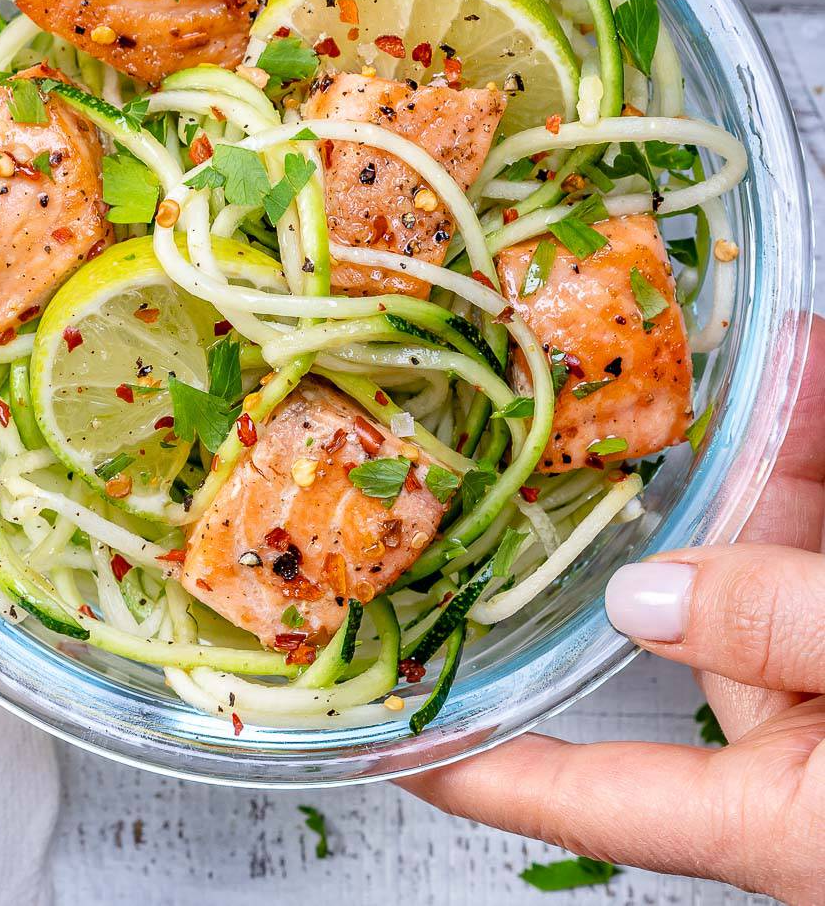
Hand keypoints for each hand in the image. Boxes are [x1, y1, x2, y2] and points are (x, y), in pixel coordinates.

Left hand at [399, 315, 824, 899]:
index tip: (379, 730)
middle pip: (681, 606)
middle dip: (647, 496)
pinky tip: (802, 365)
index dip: (476, 763)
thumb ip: (777, 635)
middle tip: (574, 401)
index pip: (589, 792)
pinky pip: (822, 508)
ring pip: (761, 536)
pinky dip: (813, 433)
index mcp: (777, 805)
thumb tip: (645, 597)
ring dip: (752, 441)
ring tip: (738, 354)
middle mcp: (793, 728)